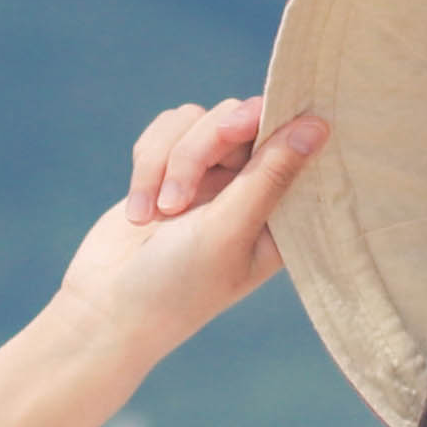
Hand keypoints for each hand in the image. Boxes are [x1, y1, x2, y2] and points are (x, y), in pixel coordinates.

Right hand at [57, 98, 326, 361]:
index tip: (242, 128)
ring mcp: (210, 176)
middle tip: (177, 197)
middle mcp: (250, 186)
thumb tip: (318, 124)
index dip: (270, 121)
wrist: (107, 307)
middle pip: (238, 119)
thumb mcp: (229, 229)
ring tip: (156, 214)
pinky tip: (139, 212)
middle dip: (200, 150)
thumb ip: (270, 173)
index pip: (292, 140)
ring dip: (167, 162)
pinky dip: (146, 165)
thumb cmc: (179, 283)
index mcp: (281, 209)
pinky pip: (164, 129)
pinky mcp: (170, 167)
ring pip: (195, 119)